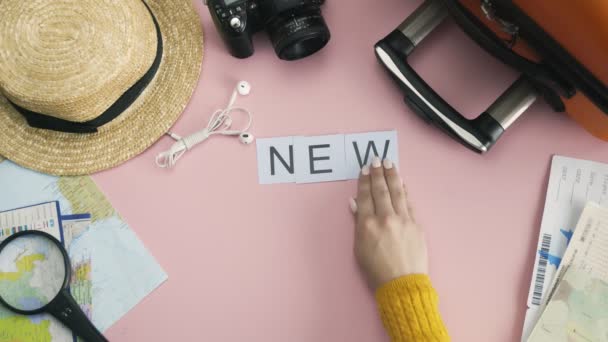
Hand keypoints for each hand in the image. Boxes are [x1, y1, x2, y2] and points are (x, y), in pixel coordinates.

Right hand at [350, 157, 427, 289]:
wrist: (402, 284)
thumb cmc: (377, 271)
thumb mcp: (359, 248)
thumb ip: (358, 223)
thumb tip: (355, 203)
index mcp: (367, 225)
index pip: (365, 196)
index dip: (364, 181)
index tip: (365, 169)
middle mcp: (385, 218)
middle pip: (381, 190)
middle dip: (378, 173)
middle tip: (376, 159)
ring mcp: (403, 220)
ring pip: (397, 192)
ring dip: (392, 176)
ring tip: (390, 164)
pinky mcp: (416, 225)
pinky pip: (409, 203)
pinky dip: (405, 191)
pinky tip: (402, 183)